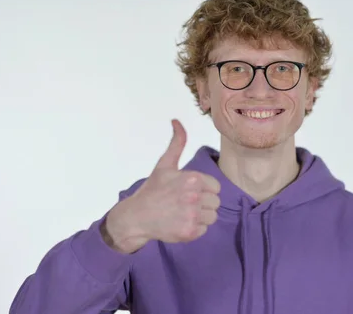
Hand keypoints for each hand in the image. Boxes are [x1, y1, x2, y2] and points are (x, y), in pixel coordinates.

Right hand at [102, 119, 220, 253]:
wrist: (136, 217)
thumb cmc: (153, 190)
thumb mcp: (165, 164)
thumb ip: (177, 143)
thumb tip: (176, 120)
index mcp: (192, 179)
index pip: (216, 187)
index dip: (204, 189)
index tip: (189, 191)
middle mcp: (194, 197)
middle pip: (216, 202)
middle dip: (203, 203)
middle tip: (184, 203)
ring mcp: (192, 216)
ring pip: (213, 216)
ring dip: (201, 216)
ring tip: (183, 213)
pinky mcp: (190, 232)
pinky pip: (205, 229)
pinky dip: (195, 229)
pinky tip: (181, 223)